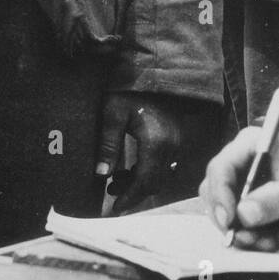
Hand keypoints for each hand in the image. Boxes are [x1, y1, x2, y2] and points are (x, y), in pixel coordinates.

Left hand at [98, 92, 219, 213]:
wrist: (155, 71)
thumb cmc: (131, 90)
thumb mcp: (113, 113)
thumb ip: (108, 145)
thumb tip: (102, 174)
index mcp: (156, 143)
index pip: (145, 182)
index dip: (130, 198)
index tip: (115, 208)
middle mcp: (172, 146)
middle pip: (155, 182)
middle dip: (133, 192)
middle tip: (111, 193)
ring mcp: (177, 142)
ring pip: (160, 175)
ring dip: (140, 182)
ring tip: (116, 180)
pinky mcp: (177, 138)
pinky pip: (164, 164)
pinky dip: (148, 170)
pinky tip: (131, 167)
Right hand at [200, 127, 278, 249]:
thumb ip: (278, 199)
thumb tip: (243, 214)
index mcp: (252, 145)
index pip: (220, 168)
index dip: (219, 195)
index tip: (229, 221)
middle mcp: (241, 164)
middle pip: (214, 195)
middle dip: (232, 222)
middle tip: (255, 240)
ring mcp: (242, 188)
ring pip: (223, 217)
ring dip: (246, 235)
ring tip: (278, 239)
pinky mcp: (246, 211)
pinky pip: (237, 230)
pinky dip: (254, 241)